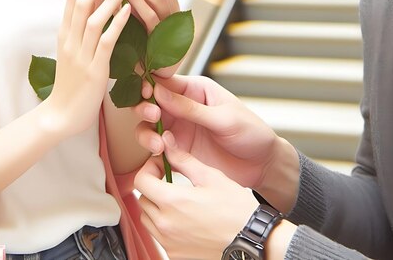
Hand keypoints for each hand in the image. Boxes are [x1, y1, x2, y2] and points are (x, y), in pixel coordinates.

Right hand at [47, 0, 130, 134]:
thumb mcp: (71, 52)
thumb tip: (93, 11)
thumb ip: (79, 33)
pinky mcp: (94, 69)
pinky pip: (106, 41)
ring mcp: (81, 54)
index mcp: (64, 34)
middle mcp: (70, 40)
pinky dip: (117, 23)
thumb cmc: (70, 84)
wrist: (60, 116)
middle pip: (81, 1)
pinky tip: (128, 10)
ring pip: (93, 18)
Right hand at [135, 75, 280, 189]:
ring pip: (148, 126)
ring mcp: (179, 130)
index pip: (165, 80)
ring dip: (146, 132)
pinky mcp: (178, 151)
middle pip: (150, 102)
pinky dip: (151, 153)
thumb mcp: (223, 118)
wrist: (263, 166)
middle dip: (144, 108)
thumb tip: (158, 91)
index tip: (146, 93)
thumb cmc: (251, 133)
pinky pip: (156, 150)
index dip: (150, 84)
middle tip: (153, 116)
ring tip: (158, 144)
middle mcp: (182, 107)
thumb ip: (191, 108)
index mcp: (196, 90)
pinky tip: (159, 157)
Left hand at [135, 132, 256, 259]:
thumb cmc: (236, 211)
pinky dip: (165, 225)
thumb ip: (184, 160)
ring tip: (176, 200)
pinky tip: (183, 218)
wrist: (252, 241)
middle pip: (143, 199)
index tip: (161, 167)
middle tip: (169, 180)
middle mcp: (167, 225)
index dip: (149, 169)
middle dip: (153, 185)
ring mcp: (170, 243)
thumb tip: (167, 144)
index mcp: (173, 202)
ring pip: (148, 219)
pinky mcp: (176, 256)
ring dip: (156, 206)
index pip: (140, 181)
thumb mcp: (211, 177)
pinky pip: (159, 237)